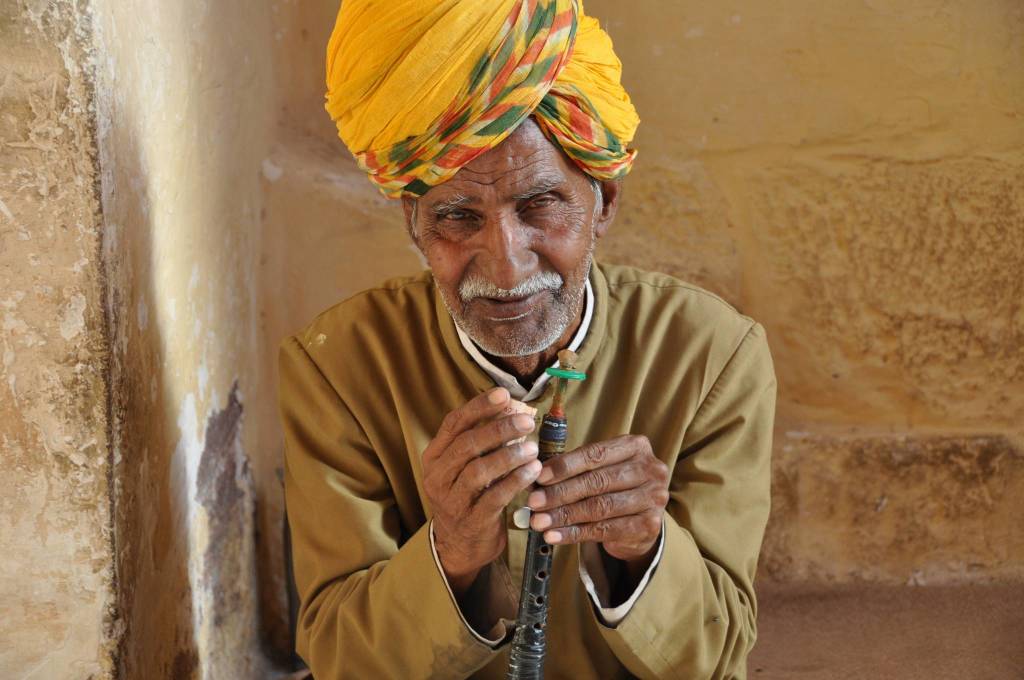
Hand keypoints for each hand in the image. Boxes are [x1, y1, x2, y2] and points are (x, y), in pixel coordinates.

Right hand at [424, 387, 540, 594]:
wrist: (459, 545)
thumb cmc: (468, 496)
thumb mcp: (465, 467)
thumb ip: (481, 441)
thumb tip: (512, 408)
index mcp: (435, 457)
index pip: (454, 423)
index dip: (479, 407)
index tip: (504, 394)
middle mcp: (438, 477)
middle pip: (467, 445)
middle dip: (498, 429)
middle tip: (526, 422)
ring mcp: (452, 501)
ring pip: (478, 471)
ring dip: (509, 456)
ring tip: (533, 448)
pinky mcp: (471, 521)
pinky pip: (494, 497)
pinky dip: (514, 482)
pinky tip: (532, 471)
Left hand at [526, 434, 668, 567]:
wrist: (641, 520)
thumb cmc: (613, 487)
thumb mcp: (600, 469)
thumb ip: (573, 468)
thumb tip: (534, 476)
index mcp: (636, 446)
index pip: (595, 454)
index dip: (565, 466)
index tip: (539, 476)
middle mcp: (650, 469)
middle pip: (598, 481)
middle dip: (561, 493)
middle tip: (534, 502)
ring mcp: (653, 498)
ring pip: (600, 507)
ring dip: (564, 515)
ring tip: (539, 521)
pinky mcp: (649, 526)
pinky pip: (604, 530)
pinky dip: (575, 534)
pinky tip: (554, 536)